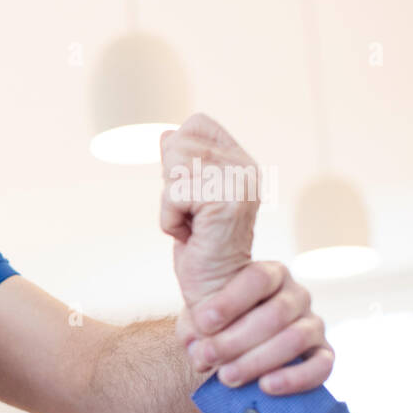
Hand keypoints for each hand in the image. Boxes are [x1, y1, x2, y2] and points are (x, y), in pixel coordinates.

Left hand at [160, 113, 261, 306]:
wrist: (214, 288)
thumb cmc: (199, 245)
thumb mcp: (184, 198)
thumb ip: (179, 165)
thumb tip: (166, 134)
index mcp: (239, 161)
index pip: (196, 124)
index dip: (178, 157)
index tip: (191, 194)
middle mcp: (246, 167)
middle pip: (180, 143)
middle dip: (172, 183)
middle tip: (192, 215)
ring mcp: (239, 183)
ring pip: (174, 168)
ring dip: (171, 204)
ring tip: (192, 225)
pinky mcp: (226, 202)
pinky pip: (172, 196)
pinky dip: (170, 220)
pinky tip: (191, 236)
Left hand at [175, 261, 334, 393]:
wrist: (228, 342)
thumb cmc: (214, 323)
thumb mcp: (198, 316)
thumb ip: (196, 325)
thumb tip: (200, 348)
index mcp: (268, 274)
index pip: (258, 279)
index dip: (230, 301)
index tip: (204, 322)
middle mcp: (296, 296)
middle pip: (275, 314)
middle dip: (236, 340)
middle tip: (208, 356)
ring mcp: (312, 324)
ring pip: (295, 339)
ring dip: (257, 361)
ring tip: (227, 376)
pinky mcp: (321, 354)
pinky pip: (321, 366)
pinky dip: (295, 378)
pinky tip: (265, 386)